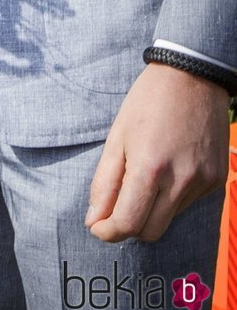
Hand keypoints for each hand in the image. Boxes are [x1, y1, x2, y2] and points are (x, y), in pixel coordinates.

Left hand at [86, 63, 229, 242]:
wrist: (192, 77)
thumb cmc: (148, 102)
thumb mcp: (117, 136)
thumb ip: (104, 182)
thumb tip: (94, 219)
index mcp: (150, 168)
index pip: (128, 224)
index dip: (107, 231)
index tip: (97, 226)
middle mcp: (180, 181)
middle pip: (150, 232)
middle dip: (128, 226)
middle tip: (115, 206)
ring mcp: (202, 183)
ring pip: (169, 219)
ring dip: (151, 210)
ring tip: (144, 176)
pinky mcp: (216, 180)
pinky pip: (187, 203)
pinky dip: (171, 197)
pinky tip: (168, 169)